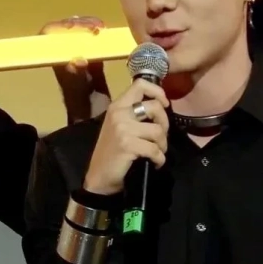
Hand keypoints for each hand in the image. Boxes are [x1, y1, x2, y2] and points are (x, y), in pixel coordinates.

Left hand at [42, 15, 110, 120]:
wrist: (91, 124)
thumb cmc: (82, 112)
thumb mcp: (78, 96)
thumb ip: (76, 79)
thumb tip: (77, 59)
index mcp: (56, 62)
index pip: (48, 35)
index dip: (60, 27)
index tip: (77, 26)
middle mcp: (65, 57)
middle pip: (65, 30)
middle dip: (80, 24)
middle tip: (97, 27)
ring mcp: (78, 58)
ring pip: (78, 34)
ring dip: (89, 27)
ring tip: (102, 29)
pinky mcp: (91, 64)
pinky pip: (92, 43)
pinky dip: (98, 36)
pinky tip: (106, 34)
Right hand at [83, 79, 169, 195]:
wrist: (98, 178)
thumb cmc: (111, 153)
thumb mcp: (118, 127)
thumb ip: (134, 114)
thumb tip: (159, 107)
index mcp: (117, 106)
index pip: (140, 85)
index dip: (158, 92)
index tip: (164, 104)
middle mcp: (119, 113)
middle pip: (155, 107)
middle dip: (164, 124)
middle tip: (160, 137)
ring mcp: (123, 129)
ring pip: (158, 130)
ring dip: (162, 145)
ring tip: (156, 152)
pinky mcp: (128, 145)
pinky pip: (155, 149)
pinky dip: (159, 159)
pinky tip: (154, 163)